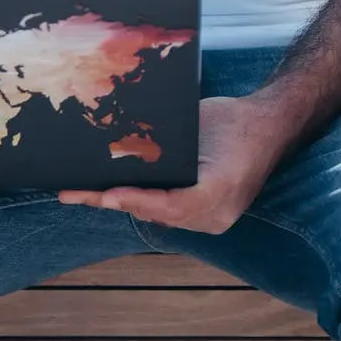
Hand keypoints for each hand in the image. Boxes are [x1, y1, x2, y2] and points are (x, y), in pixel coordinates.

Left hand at [58, 95, 287, 233]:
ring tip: (79, 194)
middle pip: (155, 213)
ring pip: (157, 215)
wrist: (268, 126)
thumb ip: (168, 148)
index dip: (135, 200)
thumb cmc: (237, 123)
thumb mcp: (202, 127)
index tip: (105, 194)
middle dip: (111, 201)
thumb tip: (123, 150)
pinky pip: (166, 212)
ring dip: (119, 202)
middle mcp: (213, 214)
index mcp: (217, 195)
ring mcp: (210, 217)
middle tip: (71, 194)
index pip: (168, 205)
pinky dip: (138, 201)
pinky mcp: (205, 211)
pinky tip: (109, 192)